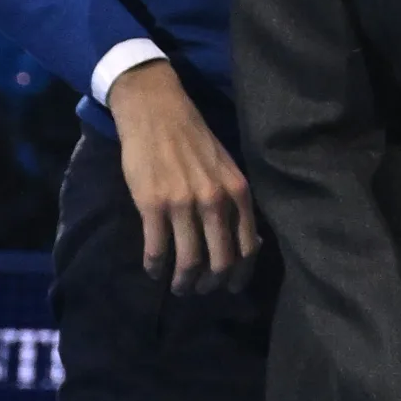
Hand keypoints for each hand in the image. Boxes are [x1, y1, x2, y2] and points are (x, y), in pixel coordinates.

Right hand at [108, 61, 260, 294]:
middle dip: (212, 284)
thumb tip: (248, 242)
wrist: (156, 110)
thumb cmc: (194, 140)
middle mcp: (215, 202)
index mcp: (238, 194)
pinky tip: (154, 270)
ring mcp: (183, 204)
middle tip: (202, 290)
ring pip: (189, 260)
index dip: (240, 275)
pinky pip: (157, 248)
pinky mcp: (152, 204)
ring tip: (179, 287)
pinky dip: (156, 266)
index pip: (248, 248)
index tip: (231, 287)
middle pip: (220, 261)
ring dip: (184, 282)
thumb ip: (237, 203)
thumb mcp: (228, 169)